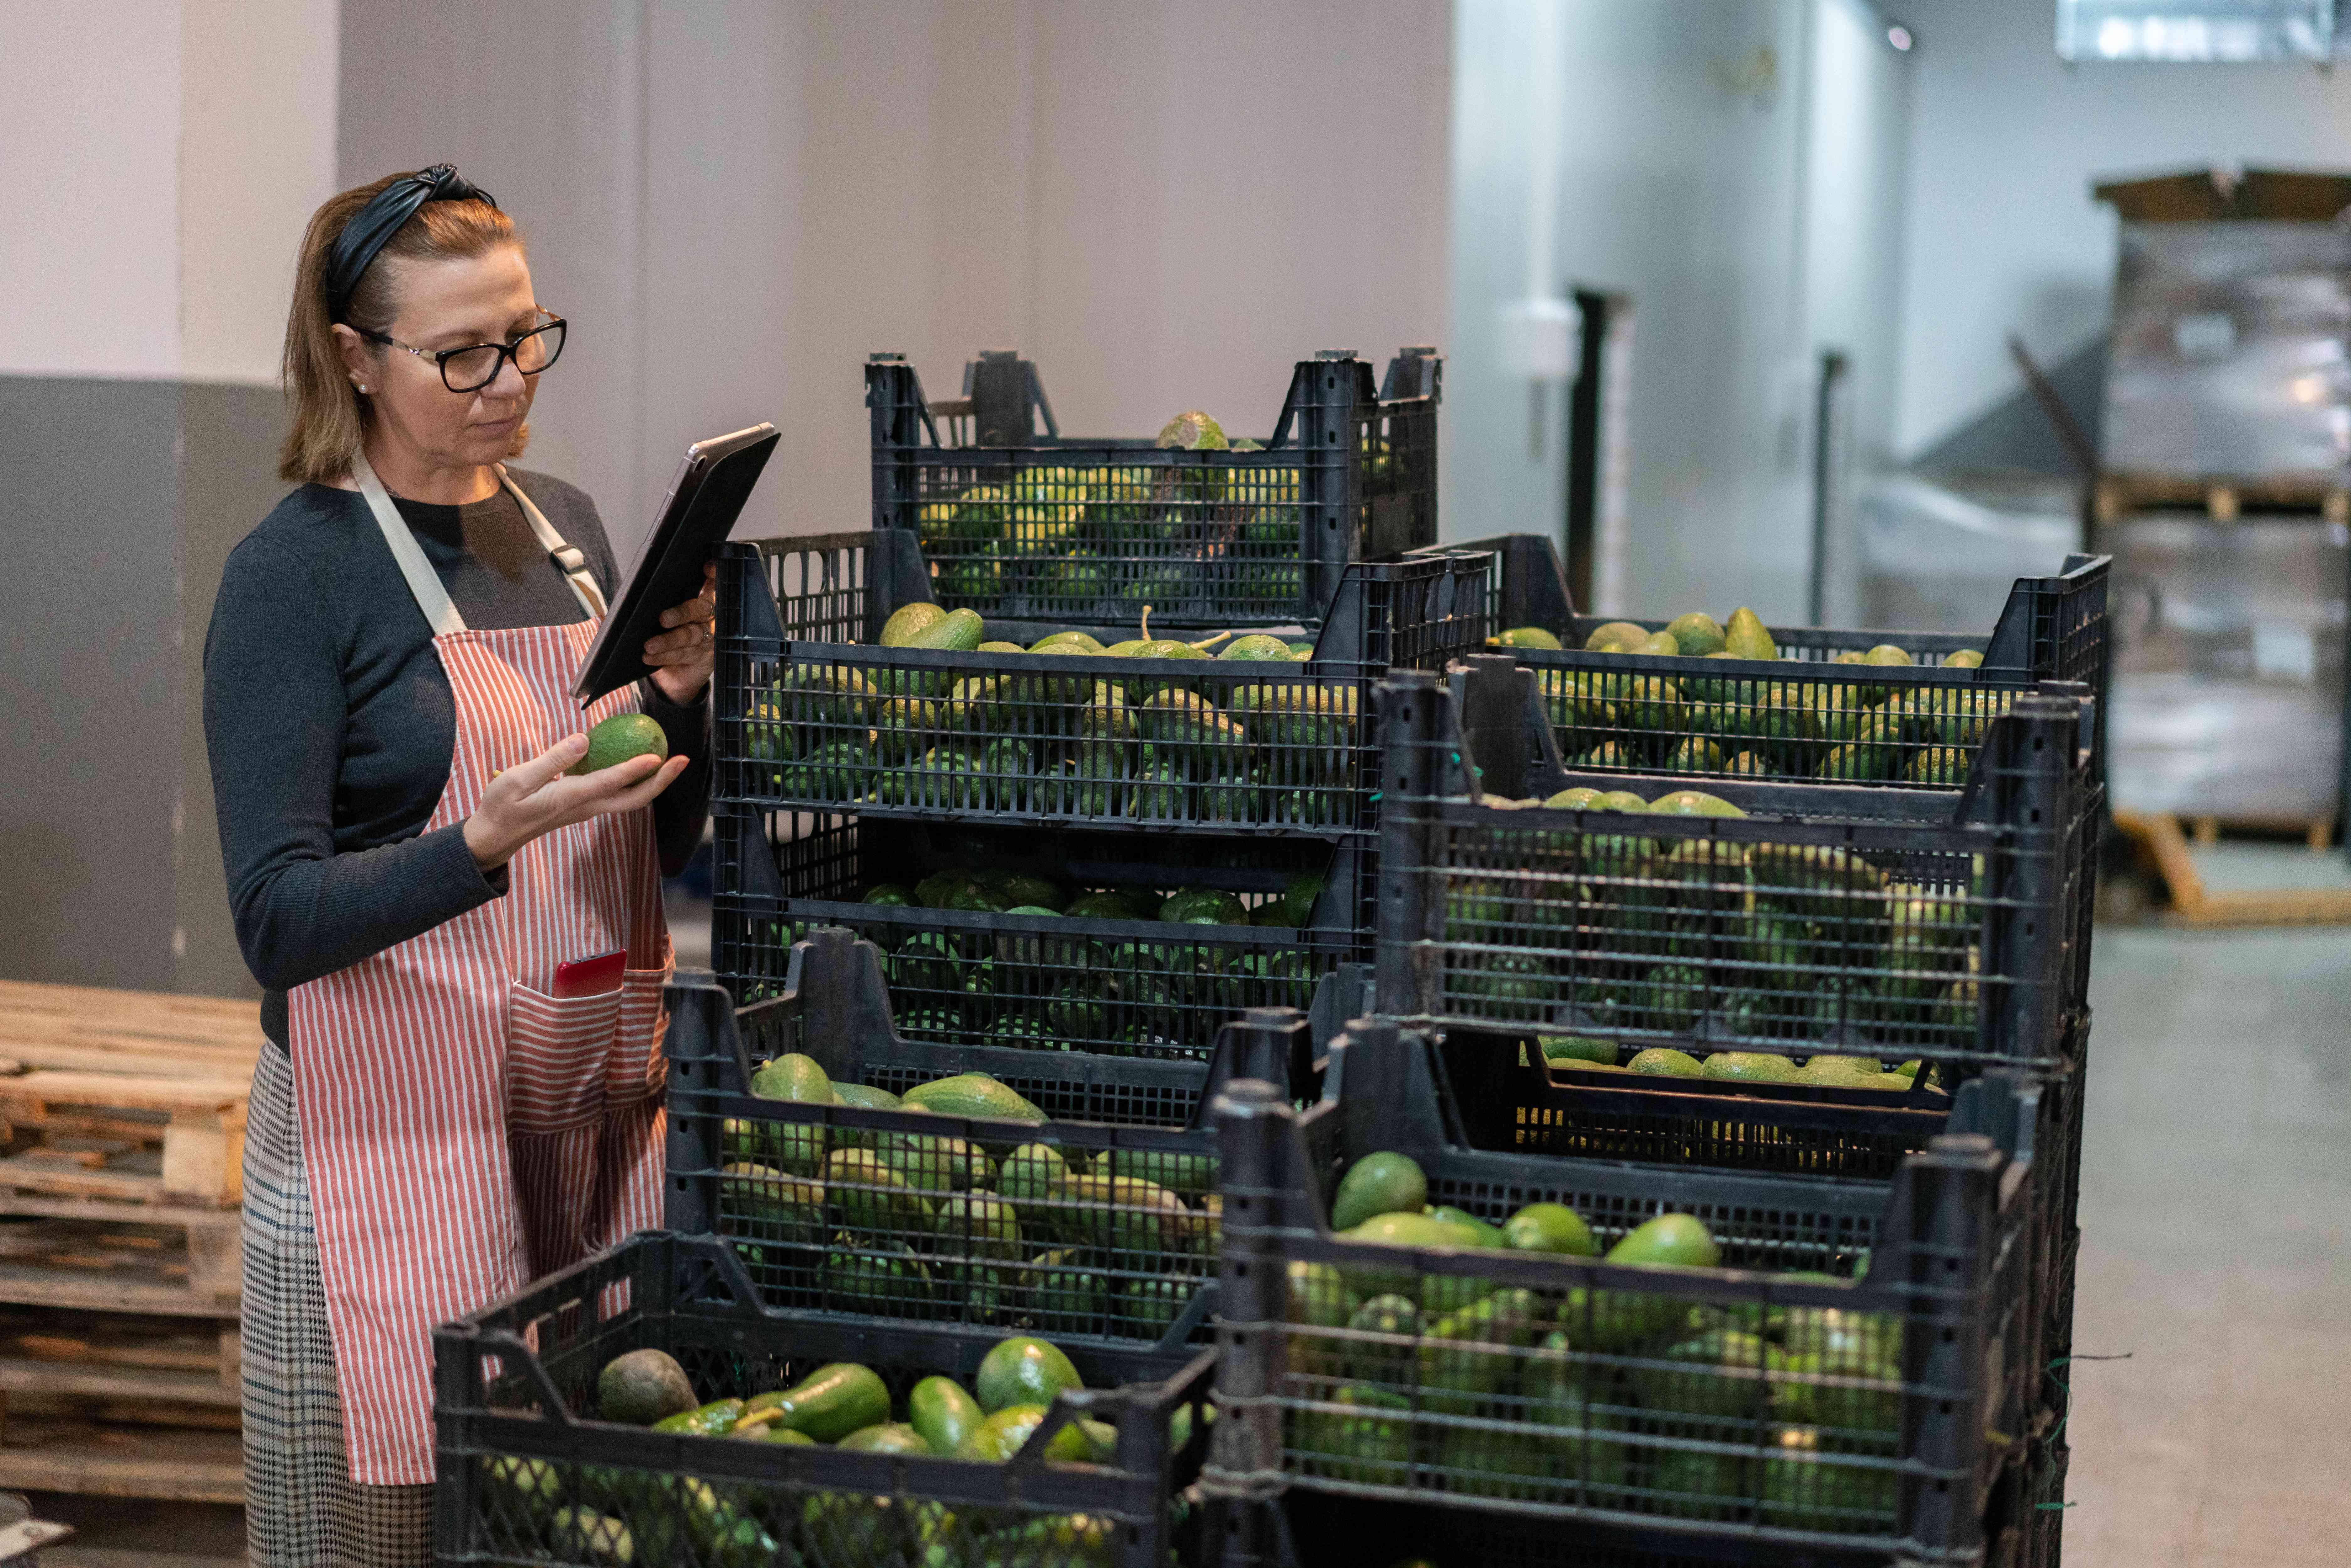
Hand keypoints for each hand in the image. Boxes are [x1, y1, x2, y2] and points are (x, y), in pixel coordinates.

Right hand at [463, 733, 690, 870]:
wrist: (496, 835)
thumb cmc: (502, 806)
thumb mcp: (518, 779)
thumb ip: (552, 759)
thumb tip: (583, 739)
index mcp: (570, 798)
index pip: (610, 783)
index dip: (635, 769)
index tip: (658, 757)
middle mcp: (586, 806)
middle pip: (634, 798)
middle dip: (661, 781)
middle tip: (682, 759)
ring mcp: (587, 808)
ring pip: (629, 799)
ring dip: (653, 782)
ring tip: (671, 760)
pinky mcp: (584, 806)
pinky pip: (617, 794)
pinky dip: (634, 780)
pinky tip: (638, 763)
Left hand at [646, 561, 716, 703]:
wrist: (671, 679)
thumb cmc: (662, 642)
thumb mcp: (650, 625)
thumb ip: (637, 614)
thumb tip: (605, 615)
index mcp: (695, 602)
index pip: (709, 585)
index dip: (712, 576)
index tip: (706, 567)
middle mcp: (706, 619)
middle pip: (700, 609)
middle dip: (681, 612)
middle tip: (663, 618)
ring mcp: (707, 639)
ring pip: (691, 635)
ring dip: (669, 640)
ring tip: (649, 645)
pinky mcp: (704, 659)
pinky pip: (685, 655)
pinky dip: (666, 656)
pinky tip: (650, 657)